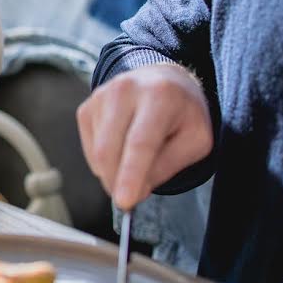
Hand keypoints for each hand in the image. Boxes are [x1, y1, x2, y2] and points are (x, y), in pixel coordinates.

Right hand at [76, 63, 213, 208]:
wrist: (163, 80)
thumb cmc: (183, 114)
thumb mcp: (195, 141)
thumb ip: (167, 166)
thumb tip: (135, 191)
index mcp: (160, 96)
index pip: (141, 142)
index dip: (131, 174)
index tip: (124, 202)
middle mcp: (125, 90)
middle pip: (109, 149)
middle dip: (117, 182)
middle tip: (131, 199)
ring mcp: (101, 96)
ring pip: (97, 152)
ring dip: (114, 172)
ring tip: (138, 164)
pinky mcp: (87, 106)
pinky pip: (89, 148)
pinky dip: (105, 161)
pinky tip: (123, 150)